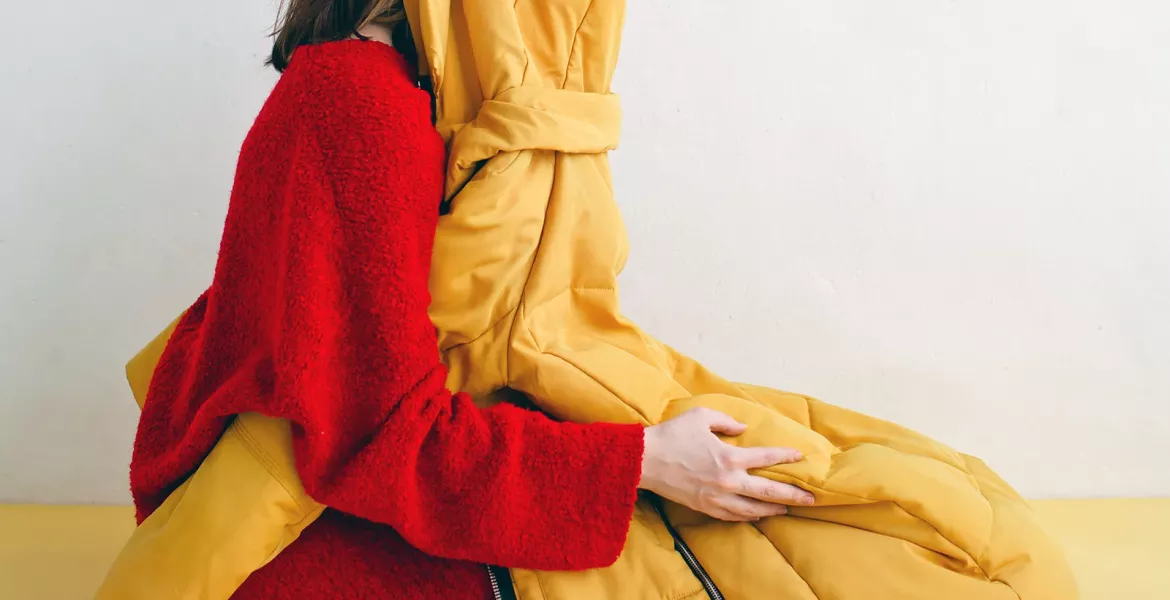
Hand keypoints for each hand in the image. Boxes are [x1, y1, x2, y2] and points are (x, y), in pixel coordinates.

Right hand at [639, 408, 814, 521]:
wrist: (644, 461)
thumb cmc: (672, 435)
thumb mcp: (702, 417)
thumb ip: (727, 421)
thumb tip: (743, 428)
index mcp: (729, 456)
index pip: (766, 458)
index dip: (786, 456)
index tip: (800, 456)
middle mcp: (728, 481)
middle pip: (768, 492)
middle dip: (793, 495)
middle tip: (811, 499)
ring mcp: (717, 498)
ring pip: (753, 510)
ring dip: (773, 510)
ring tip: (786, 509)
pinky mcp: (705, 508)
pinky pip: (733, 516)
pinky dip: (748, 516)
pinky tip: (756, 515)